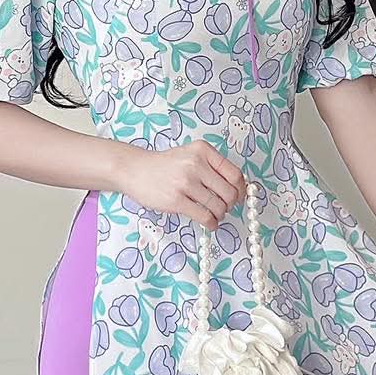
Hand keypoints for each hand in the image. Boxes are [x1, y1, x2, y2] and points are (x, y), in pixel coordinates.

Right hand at [121, 138, 246, 229]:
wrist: (134, 169)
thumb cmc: (164, 165)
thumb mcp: (190, 155)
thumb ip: (211, 166)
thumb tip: (237, 187)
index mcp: (203, 151)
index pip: (234, 173)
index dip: (241, 189)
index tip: (239, 196)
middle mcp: (196, 164)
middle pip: (229, 192)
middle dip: (230, 204)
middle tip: (224, 208)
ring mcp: (185, 182)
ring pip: (218, 206)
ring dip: (220, 215)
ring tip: (214, 215)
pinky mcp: (176, 200)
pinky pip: (204, 216)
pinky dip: (211, 223)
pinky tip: (209, 223)